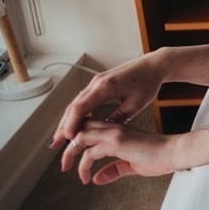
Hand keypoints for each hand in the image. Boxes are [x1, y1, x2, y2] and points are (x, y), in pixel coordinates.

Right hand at [49, 50, 168, 149]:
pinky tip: (75, 124)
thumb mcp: (135, 105)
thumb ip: (118, 119)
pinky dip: (76, 112)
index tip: (68, 139)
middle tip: (55, 143)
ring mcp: (96, 81)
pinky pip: (83, 99)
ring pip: (76, 103)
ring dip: (67, 120)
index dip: (72, 124)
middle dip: (63, 126)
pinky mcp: (99, 83)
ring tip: (61, 138)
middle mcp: (97, 82)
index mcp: (105, 86)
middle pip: (73, 106)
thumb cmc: (148, 83)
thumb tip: (103, 133)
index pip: (81, 107)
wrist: (153, 65)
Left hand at [60, 119, 178, 184]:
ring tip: (66, 168)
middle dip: (67, 144)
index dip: (77, 138)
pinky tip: (85, 176)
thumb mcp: (131, 166)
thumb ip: (113, 170)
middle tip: (64, 162)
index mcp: (118, 130)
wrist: (174, 153)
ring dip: (70, 153)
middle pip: (80, 127)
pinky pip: (90, 152)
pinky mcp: (117, 142)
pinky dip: (83, 165)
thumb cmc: (159, 157)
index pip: (90, 127)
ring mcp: (114, 133)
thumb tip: (97, 179)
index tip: (72, 155)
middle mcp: (114, 128)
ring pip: (80, 136)